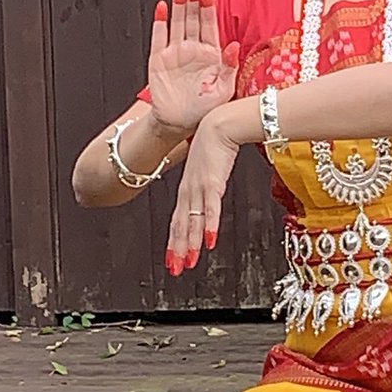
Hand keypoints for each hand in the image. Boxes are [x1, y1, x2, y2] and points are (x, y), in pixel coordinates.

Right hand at [148, 0, 239, 137]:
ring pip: (177, 23)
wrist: (179, 124)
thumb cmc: (204, 109)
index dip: (208, 7)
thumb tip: (234, 46)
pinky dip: (160, 22)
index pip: (210, 25)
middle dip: (194, 0)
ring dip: (178, 5)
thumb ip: (229, 67)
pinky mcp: (158, 59)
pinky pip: (158, 37)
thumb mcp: (224, 90)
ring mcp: (175, 53)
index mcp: (211, 55)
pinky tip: (163, 8)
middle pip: (193, 18)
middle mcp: (193, 50)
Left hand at [165, 112, 239, 275]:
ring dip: (190, 244)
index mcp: (188, 187)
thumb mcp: (207, 166)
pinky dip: (209, 225)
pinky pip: (210, 208)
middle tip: (175, 268)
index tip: (173, 257)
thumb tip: (210, 188)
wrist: (219, 123)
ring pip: (192, 221)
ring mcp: (200, 187)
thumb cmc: (215, 141)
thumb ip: (207, 180)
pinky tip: (209, 240)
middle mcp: (190, 190)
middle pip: (181, 225)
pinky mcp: (214, 183)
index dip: (175, 240)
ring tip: (189, 262)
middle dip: (178, 249)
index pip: (178, 219)